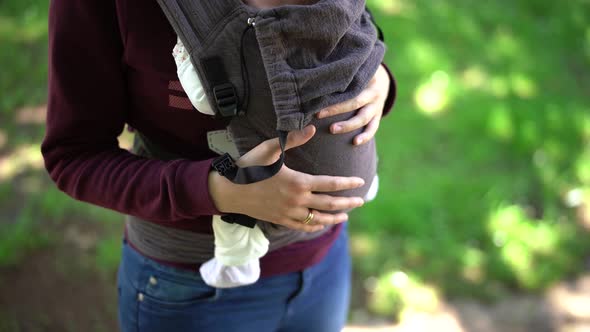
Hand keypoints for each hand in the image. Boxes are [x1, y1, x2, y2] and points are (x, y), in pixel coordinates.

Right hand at [208, 125, 365, 231]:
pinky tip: (322, 224)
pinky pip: (303, 227)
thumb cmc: (248, 166)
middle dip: (348, 203)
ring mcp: (289, 213)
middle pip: (330, 204)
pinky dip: (316, 226)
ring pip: (318, 219)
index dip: (347, 183)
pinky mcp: (280, 220)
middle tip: (361, 201)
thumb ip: (293, 139)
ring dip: (335, 217)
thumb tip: (312, 127)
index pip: (330, 184)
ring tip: (346, 216)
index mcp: (298, 182)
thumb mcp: (270, 149)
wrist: (227, 190)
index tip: (360, 181)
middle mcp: (297, 201)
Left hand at [316, 64, 390, 144]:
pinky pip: (373, 128)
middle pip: (355, 102)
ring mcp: (377, 106)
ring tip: (332, 129)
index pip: (350, 86)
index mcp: (366, 79)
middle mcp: (373, 93)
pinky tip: (355, 142)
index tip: (318, 99)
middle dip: (336, 109)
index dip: (335, 92)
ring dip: (348, 125)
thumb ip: (343, 73)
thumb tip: (319, 74)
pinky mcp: (378, 116)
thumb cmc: (360, 75)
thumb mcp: (356, 70)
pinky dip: (365, 136)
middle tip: (319, 115)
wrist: (382, 82)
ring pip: (363, 118)